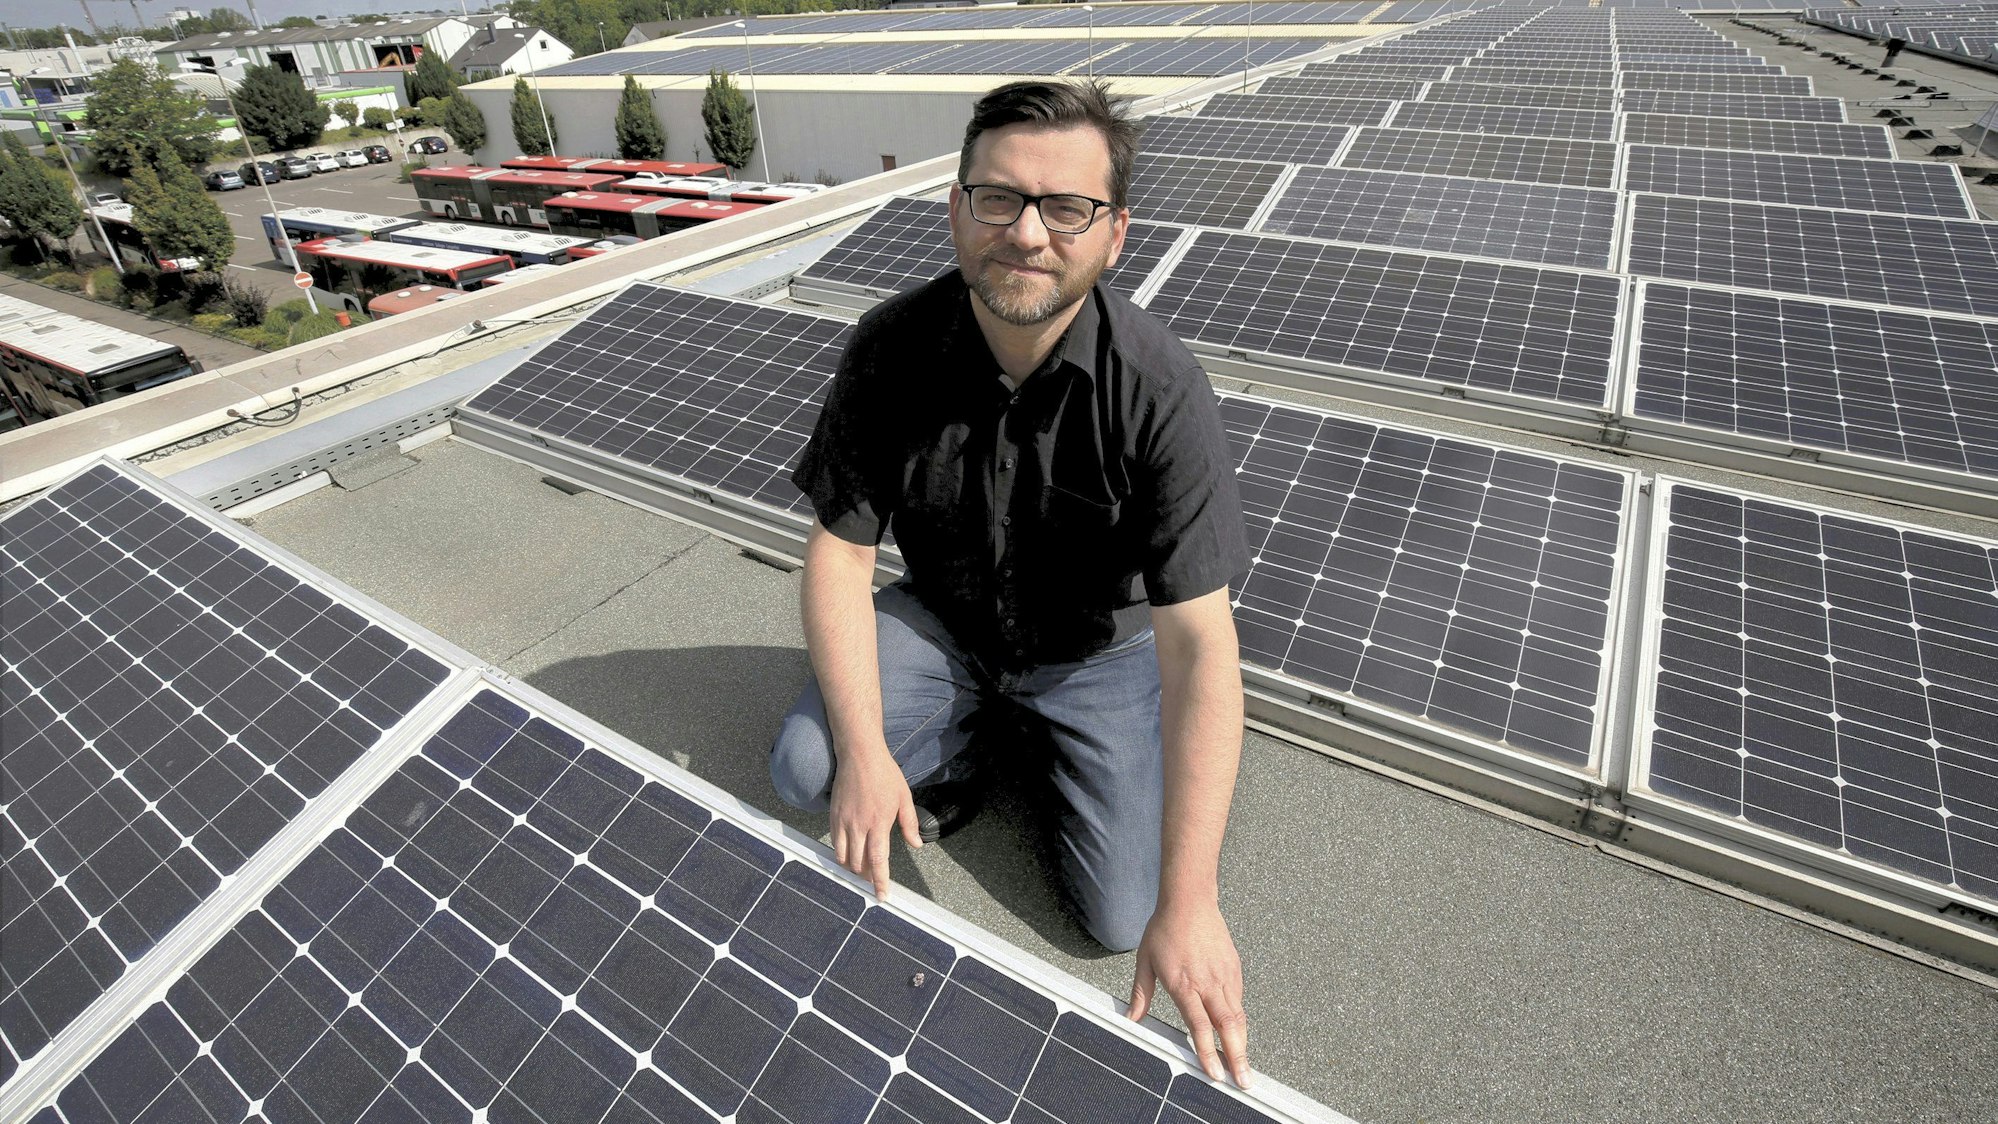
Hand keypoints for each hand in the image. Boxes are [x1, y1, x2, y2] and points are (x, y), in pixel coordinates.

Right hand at [828, 742, 920, 899]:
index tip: (881, 895)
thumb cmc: (884, 774)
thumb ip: (909, 824)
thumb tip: (916, 845)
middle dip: (866, 877)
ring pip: (843, 857)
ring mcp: (843, 822)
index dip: (879, 881)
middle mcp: (858, 826)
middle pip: (858, 864)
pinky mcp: (832, 816)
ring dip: (852, 867)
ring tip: (862, 868)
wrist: (859, 754)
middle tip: (874, 879)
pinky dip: (841, 853)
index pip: (877, 861)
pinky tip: (850, 853)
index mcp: (879, 823)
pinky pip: (834, 843)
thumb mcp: (904, 797)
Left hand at [1127, 899, 1249, 1088]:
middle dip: (1237, 1057)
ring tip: (1245, 1066)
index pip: (1199, 1026)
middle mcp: (1208, 983)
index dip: (1208, 1052)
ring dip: (1242, 1043)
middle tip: (1243, 1080)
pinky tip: (1238, 1033)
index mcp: (1185, 984)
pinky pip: (1239, 1000)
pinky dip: (1240, 1020)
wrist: (1190, 900)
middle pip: (1227, 1027)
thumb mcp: (1145, 961)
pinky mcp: (1234, 968)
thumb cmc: (1165, 928)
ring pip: (1238, 1016)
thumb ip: (1140, 993)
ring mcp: (1225, 975)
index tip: (1214, 1073)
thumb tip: (1131, 1018)